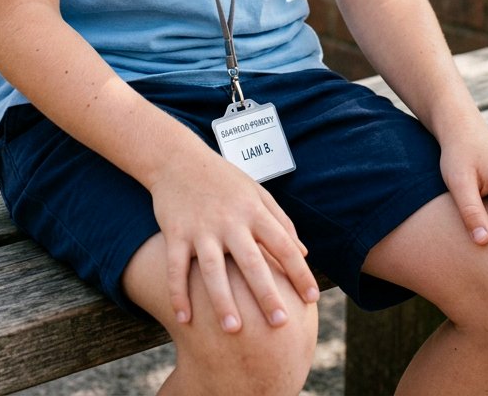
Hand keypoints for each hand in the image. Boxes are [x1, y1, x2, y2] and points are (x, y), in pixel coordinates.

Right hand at [149, 145, 318, 332]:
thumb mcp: (256, 192)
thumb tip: (304, 252)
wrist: (178, 158)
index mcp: (253, 210)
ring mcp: (201, 227)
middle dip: (267, 294)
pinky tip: (184, 320)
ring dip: (222, 300)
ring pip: (213, 269)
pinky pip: (176, 268)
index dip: (300, 272)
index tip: (312, 298)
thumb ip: (280, 220)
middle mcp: (229, 220)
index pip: (283, 244)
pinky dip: (178, 294)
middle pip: (252, 261)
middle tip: (281, 323)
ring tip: (234, 330)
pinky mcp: (175, 232)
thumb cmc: (223, 179)